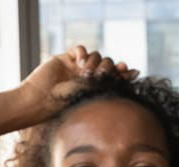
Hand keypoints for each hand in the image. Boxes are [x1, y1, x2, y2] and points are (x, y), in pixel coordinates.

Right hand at [19, 45, 138, 116]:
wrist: (40, 101)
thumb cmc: (64, 106)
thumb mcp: (92, 97)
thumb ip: (112, 85)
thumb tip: (137, 72)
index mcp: (97, 90)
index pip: (116, 76)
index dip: (123, 72)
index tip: (129, 71)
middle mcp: (89, 78)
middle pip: (108, 63)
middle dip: (109, 67)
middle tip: (102, 75)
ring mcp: (78, 68)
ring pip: (95, 55)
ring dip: (94, 62)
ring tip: (85, 74)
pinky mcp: (66, 59)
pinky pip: (81, 49)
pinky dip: (83, 53)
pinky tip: (80, 63)